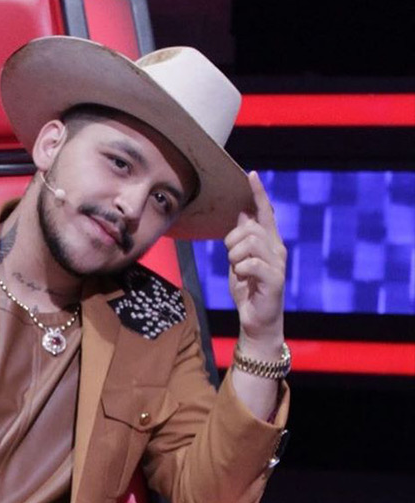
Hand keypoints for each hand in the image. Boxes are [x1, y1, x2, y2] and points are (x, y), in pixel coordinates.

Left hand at [224, 171, 286, 357]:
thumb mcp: (240, 260)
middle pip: (250, 228)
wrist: (256, 319)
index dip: (258, 193)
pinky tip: (245, 279)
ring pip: (250, 243)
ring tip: (239, 270)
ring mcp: (278, 264)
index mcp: (269, 242)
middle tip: (233, 259)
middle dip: (232, 241)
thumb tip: (243, 213)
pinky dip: (240, 270)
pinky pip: (250, 263)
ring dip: (235, 257)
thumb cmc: (248, 289)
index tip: (251, 174)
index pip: (265, 212)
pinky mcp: (275, 279)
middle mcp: (277, 249)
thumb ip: (242, 239)